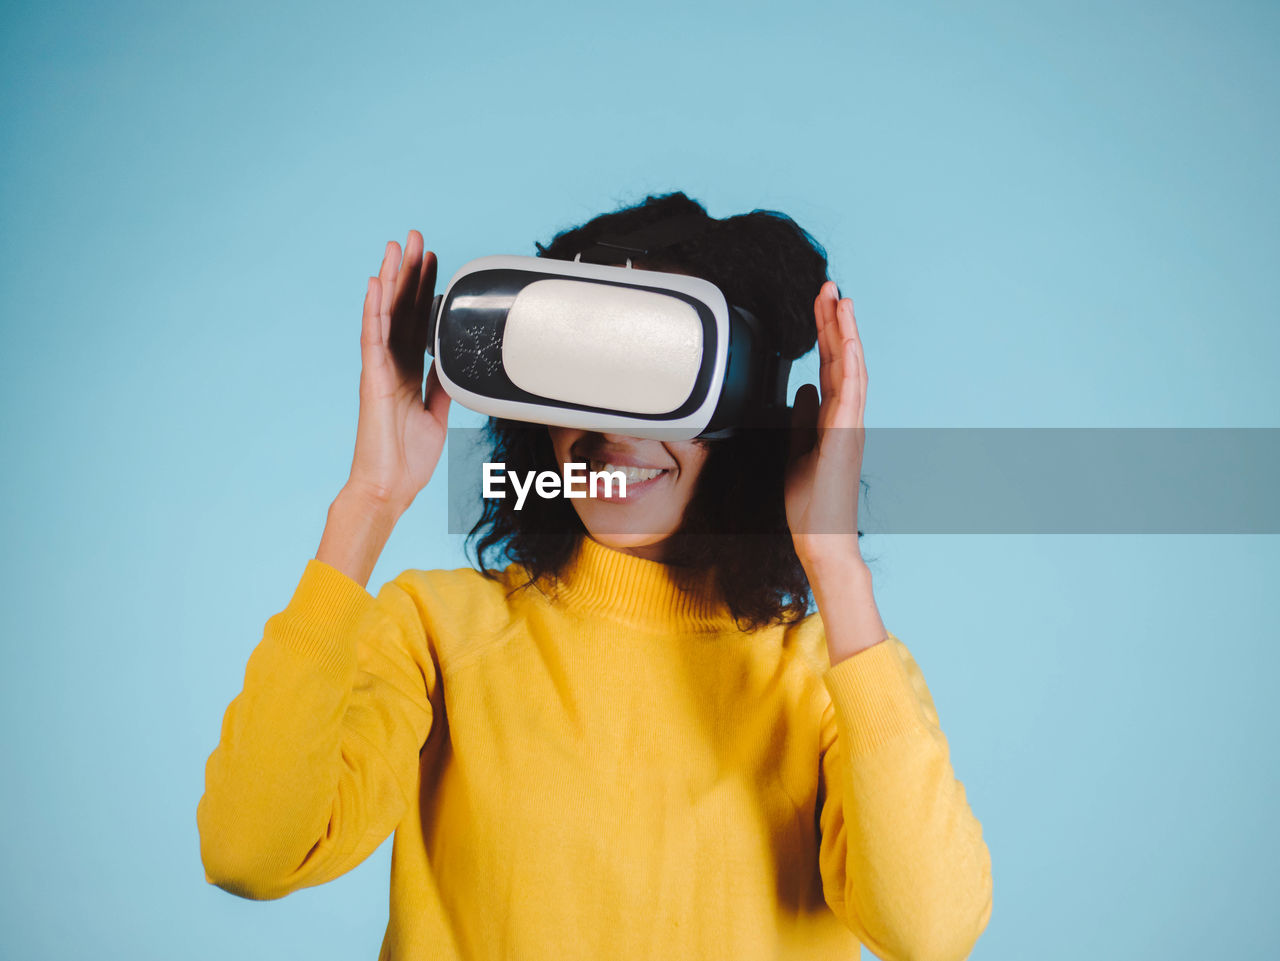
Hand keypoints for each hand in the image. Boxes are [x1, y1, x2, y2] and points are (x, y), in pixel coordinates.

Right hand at [344, 231, 450, 514]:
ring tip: (396, 246)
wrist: (390, 487)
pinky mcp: (371, 379)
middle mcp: (391, 365)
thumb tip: (455, 367)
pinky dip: (374, 309)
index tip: (435, 263)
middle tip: (416, 238)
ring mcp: (379, 370)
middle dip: (410, 273)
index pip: (417, 322)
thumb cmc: (407, 459)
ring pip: (384, 314)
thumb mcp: (438, 415)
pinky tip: (377, 284)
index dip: (426, 291)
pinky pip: (372, 338)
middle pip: (401, 309)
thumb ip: (443, 387)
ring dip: (391, 279)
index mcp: (407, 372)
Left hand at [785, 279, 867, 568]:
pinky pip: (852, 392)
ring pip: (851, 367)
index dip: (825, 334)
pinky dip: (851, 362)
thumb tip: (804, 389)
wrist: (820, 538)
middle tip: (828, 286)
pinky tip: (848, 338)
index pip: (830, 366)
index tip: (820, 304)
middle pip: (842, 359)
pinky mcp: (847, 436)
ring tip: (840, 299)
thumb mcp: (798, 451)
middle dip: (834, 321)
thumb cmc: (812, 503)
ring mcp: (850, 425)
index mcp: (834, 419)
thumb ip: (802, 419)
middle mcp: (846, 417)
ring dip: (845, 332)